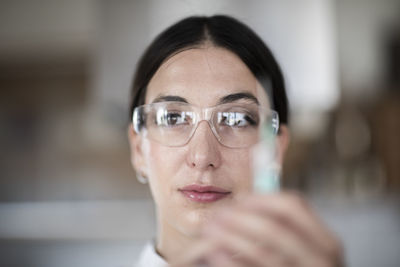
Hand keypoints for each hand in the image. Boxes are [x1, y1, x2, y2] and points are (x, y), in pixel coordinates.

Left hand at [169, 192, 343, 266]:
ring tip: (210, 229)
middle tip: (218, 213)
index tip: (240, 198)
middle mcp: (318, 260)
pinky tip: (215, 252)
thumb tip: (245, 196)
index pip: (293, 207)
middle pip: (272, 228)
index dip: (263, 199)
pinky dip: (228, 260)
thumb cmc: (299, 264)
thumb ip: (285, 224)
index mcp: (326, 242)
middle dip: (239, 218)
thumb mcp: (304, 246)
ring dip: (229, 237)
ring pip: (259, 251)